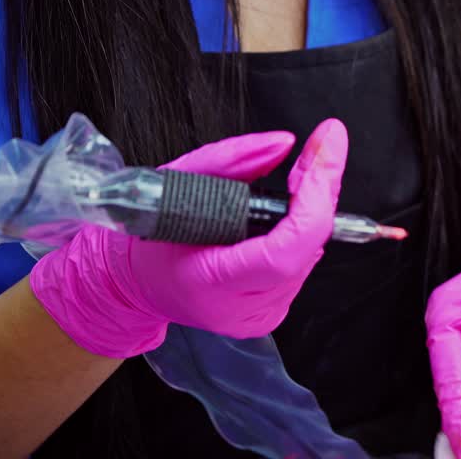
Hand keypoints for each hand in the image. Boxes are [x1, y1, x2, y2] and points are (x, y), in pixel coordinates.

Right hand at [30, 119, 347, 357]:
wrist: (133, 283)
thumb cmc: (151, 236)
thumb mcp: (176, 182)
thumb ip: (232, 159)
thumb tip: (284, 143)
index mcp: (211, 283)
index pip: (285, 249)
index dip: (316, 197)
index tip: (327, 148)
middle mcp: (241, 308)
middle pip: (307, 248)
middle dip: (321, 191)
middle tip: (323, 147)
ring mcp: (259, 317)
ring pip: (310, 255)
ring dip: (312, 211)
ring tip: (302, 177)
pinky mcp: (270, 314)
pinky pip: (301, 265)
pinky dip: (302, 232)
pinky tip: (289, 211)